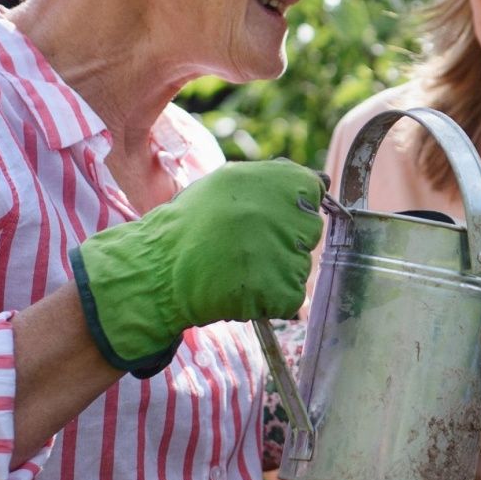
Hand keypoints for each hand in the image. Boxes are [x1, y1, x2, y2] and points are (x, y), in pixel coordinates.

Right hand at [72, 159, 323, 374]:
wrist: (158, 267)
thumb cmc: (190, 224)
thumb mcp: (228, 183)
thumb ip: (276, 180)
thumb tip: (322, 180)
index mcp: (277, 180)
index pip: (312, 191)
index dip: (290, 207)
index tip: (265, 216)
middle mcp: (286, 212)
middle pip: (309, 231)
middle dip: (285, 239)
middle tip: (246, 245)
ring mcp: (286, 253)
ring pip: (300, 266)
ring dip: (276, 271)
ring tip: (238, 266)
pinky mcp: (281, 289)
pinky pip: (291, 297)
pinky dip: (271, 299)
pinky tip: (242, 288)